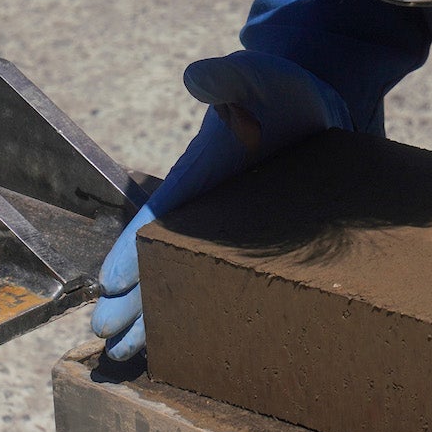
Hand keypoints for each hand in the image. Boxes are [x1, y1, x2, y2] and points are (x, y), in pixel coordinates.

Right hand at [89, 52, 348, 359]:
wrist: (325, 97)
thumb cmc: (283, 88)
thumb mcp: (257, 76)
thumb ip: (227, 76)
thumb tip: (198, 76)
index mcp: (197, 177)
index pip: (154, 221)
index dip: (130, 255)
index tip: (108, 289)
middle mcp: (207, 210)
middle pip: (160, 260)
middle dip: (133, 300)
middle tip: (105, 341)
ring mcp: (234, 230)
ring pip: (189, 279)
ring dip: (161, 315)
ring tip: (131, 354)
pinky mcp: (265, 242)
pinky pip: (233, 281)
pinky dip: (213, 309)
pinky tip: (202, 344)